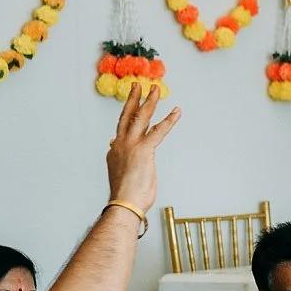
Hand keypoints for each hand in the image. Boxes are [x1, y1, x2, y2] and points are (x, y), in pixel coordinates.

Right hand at [106, 83, 178, 211]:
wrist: (124, 204)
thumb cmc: (127, 197)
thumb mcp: (124, 178)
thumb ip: (127, 167)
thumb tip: (128, 165)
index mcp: (114, 153)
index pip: (122, 133)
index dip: (128, 124)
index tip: (132, 113)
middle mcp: (119, 145)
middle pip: (126, 116)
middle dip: (133, 99)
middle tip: (137, 86)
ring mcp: (130, 145)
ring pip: (140, 117)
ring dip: (149, 101)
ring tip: (154, 88)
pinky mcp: (144, 149)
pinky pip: (159, 131)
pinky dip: (169, 120)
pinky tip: (177, 111)